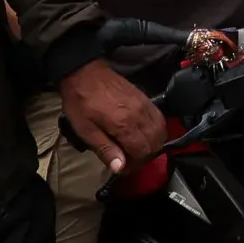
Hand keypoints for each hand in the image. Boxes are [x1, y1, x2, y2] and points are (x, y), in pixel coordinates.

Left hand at [58, 57, 166, 174]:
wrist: (87, 74)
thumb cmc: (82, 104)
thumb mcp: (85, 131)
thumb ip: (105, 149)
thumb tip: (120, 167)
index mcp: (124, 124)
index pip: (142, 151)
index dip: (135, 165)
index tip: (122, 168)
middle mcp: (140, 115)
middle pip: (155, 142)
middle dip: (145, 156)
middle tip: (129, 160)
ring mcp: (146, 105)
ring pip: (161, 131)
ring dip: (153, 144)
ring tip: (136, 149)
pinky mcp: (147, 99)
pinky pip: (160, 119)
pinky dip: (156, 131)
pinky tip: (144, 134)